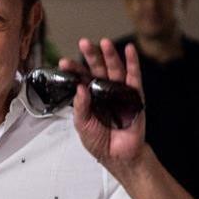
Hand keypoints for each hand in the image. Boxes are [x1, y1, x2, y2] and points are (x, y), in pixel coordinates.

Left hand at [64, 38, 146, 169]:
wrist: (118, 155)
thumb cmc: (100, 141)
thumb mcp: (83, 125)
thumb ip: (80, 107)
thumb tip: (79, 89)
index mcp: (89, 97)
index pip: (80, 79)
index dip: (73, 70)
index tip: (63, 62)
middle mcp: (104, 91)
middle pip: (97, 69)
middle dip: (91, 56)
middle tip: (83, 43)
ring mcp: (119, 92)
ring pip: (114, 70)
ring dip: (110, 56)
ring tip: (104, 42)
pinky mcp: (135, 96)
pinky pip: (134, 78)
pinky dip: (133, 63)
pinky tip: (129, 50)